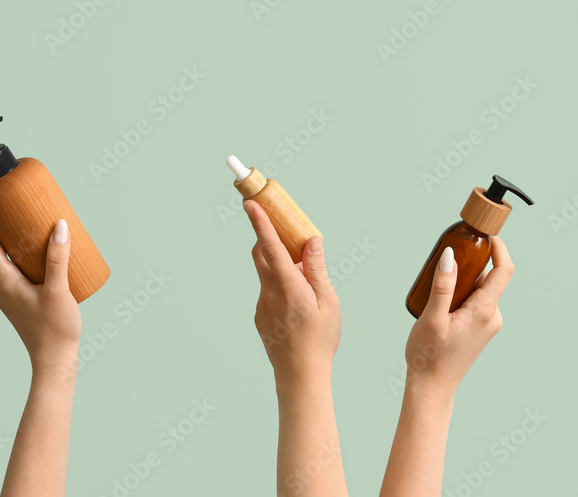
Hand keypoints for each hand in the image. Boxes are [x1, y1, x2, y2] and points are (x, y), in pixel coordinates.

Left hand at [0, 192, 80, 377]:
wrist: (54, 360)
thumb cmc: (54, 329)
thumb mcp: (58, 291)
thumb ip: (58, 258)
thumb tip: (60, 226)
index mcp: (2, 280)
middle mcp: (0, 284)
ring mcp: (9, 291)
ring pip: (5, 255)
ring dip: (7, 235)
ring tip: (19, 217)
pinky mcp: (21, 295)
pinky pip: (16, 265)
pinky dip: (21, 250)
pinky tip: (37, 247)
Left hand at [244, 201, 339, 386]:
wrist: (300, 375)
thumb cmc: (320, 338)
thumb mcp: (328, 301)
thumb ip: (316, 268)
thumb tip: (311, 240)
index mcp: (288, 286)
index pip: (270, 247)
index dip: (259, 223)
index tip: (250, 204)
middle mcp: (269, 292)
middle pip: (261, 254)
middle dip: (268, 236)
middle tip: (284, 227)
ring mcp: (262, 304)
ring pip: (266, 273)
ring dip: (279, 264)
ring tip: (304, 276)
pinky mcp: (260, 315)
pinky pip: (269, 291)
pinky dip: (280, 284)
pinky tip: (298, 303)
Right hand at [404, 237, 513, 399]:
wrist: (432, 388)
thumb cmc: (429, 356)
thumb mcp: (432, 317)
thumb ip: (443, 285)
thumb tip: (450, 254)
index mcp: (485, 311)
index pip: (504, 271)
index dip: (499, 248)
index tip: (486, 235)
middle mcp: (492, 317)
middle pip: (489, 278)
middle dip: (471, 264)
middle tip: (448, 259)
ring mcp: (488, 325)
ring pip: (480, 290)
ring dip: (463, 281)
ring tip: (438, 287)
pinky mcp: (480, 330)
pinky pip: (475, 303)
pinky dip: (461, 295)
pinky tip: (441, 304)